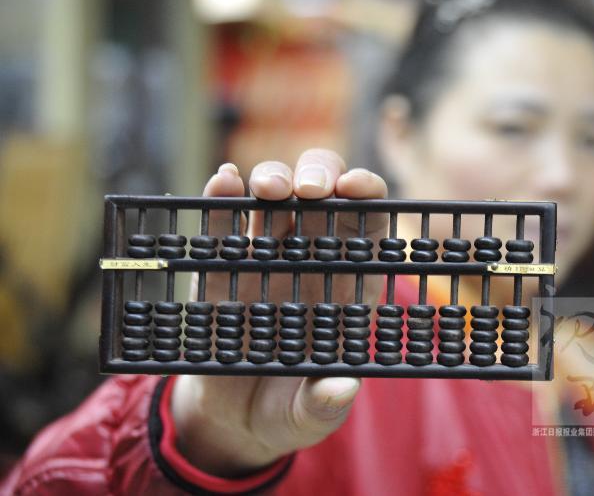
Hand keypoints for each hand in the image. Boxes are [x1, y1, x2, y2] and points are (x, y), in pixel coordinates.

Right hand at [171, 149, 388, 475]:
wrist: (235, 422)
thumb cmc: (290, 411)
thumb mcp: (311, 415)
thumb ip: (325, 403)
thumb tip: (340, 390)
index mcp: (348, 287)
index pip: (368, 226)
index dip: (367, 198)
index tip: (354, 189)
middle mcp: (310, 262)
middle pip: (324, 196)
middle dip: (320, 175)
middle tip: (309, 189)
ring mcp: (265, 260)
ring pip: (275, 198)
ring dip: (273, 178)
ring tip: (267, 189)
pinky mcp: (222, 270)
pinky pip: (224, 225)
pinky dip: (223, 199)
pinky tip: (224, 180)